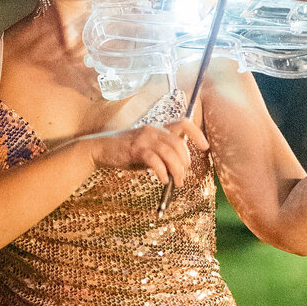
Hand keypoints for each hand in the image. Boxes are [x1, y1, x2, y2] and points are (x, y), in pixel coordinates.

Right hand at [89, 117, 208, 186]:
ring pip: (169, 153)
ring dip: (177, 170)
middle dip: (185, 162)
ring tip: (176, 182)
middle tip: (183, 175)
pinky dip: (162, 172)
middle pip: (179, 143)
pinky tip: (163, 180)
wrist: (101, 148)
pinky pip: (155, 161)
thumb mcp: (147, 147)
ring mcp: (144, 139)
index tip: (205, 146)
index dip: (197, 134)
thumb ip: (162, 152)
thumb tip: (179, 168)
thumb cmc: (125, 150)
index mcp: (158, 129)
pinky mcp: (135, 150)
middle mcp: (153, 131)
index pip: (183, 123)